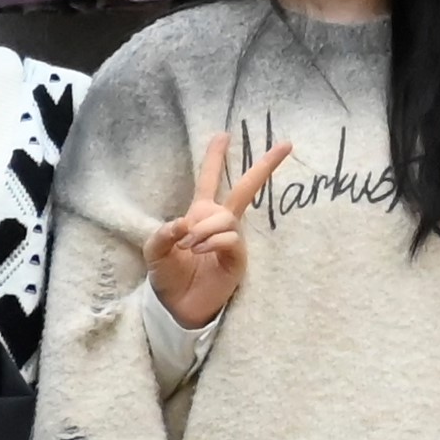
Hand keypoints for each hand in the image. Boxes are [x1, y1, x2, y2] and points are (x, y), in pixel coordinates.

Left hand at [142, 128, 293, 329]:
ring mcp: (232, 239)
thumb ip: (161, 235)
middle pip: (245, 189)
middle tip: (286, 144)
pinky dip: (212, 241)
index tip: (223, 134)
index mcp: (199, 215)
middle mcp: (219, 223)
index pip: (209, 181)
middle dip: (264, 166)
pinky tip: (199, 251)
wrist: (177, 305)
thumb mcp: (154, 252)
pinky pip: (231, 238)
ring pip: (226, 217)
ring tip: (189, 245)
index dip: (215, 158)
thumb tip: (182, 223)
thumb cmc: (168, 275)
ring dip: (204, 228)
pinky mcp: (238, 257)